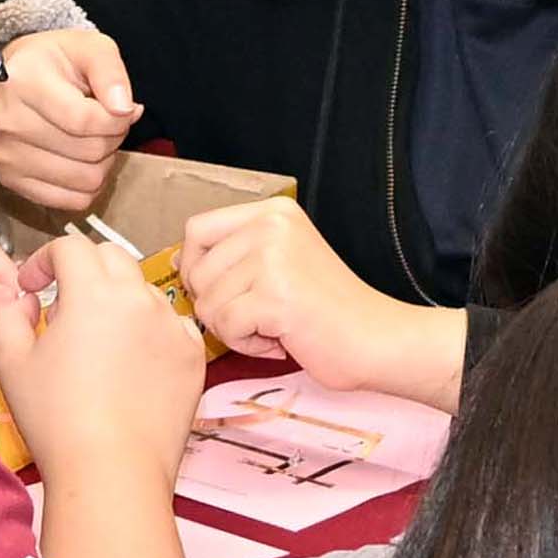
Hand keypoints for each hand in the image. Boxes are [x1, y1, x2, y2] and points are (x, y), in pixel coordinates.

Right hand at [0, 23, 139, 211]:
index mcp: (24, 82)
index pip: (86, 121)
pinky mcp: (11, 179)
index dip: (118, 120)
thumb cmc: (50, 62)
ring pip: (85, 180)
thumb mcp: (85, 47)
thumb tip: (125, 109)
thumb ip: (110, 72)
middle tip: (106, 122)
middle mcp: (8, 121)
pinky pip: (70, 201)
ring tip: (91, 139)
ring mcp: (6, 155)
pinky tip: (80, 161)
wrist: (7, 81)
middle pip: (89, 151)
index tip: (121, 108)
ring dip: (101, 163)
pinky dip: (85, 185)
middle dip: (112, 138)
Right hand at [0, 230, 204, 492]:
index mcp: (94, 293)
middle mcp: (140, 300)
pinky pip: (171, 325)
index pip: (69, 248)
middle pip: (111, 258)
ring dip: (117, 300)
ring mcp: (172, 327)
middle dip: (83, 269)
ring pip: (143, 291)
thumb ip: (3, 315)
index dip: (43, 260)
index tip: (32, 285)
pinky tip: (130, 362)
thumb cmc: (59, 421)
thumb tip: (14, 300)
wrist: (113, 472)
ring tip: (96, 340)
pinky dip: (149, 330)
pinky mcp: (192, 357)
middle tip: (62, 304)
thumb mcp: (11, 362)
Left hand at [181, 194, 412, 392]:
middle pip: (197, 270)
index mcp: (273, 213)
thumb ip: (236, 253)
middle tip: (261, 315)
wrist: (378, 340)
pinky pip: (226, 327)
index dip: (196, 266)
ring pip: (207, 303)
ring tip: (275, 326)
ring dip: (235, 328)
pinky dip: (248, 344)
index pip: (197, 229)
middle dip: (218, 305)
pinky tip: (282, 339)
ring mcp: (273, 259)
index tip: (221, 289)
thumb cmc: (329, 310)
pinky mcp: (274, 295)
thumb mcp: (282, 261)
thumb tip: (179, 262)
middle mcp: (271, 226)